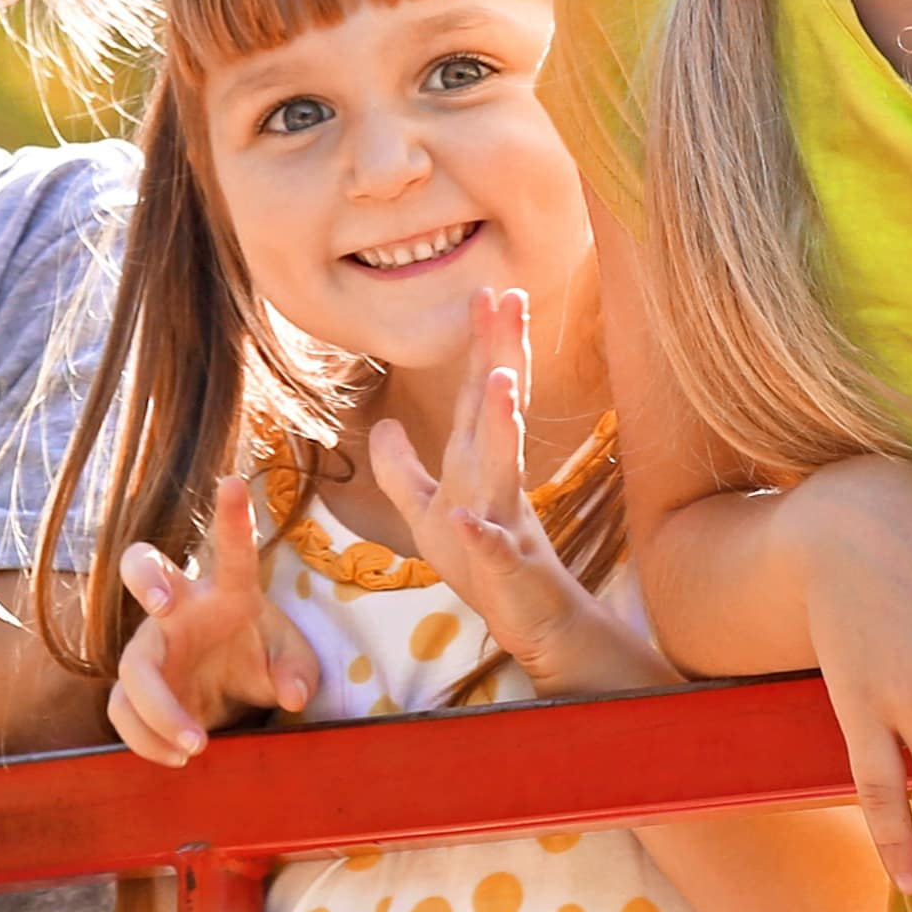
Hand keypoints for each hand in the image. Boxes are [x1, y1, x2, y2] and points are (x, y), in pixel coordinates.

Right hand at [110, 444, 316, 766]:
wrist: (227, 691)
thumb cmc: (259, 657)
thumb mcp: (292, 662)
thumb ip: (298, 670)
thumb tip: (292, 695)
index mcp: (228, 592)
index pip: (232, 552)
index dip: (231, 518)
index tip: (232, 481)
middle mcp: (180, 609)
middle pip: (144, 570)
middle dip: (147, 577)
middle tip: (162, 601)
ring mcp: (150, 646)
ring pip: (130, 666)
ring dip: (158, 709)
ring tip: (197, 744)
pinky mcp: (133, 687)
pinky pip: (121, 710)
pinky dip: (146, 739)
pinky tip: (178, 756)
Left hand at [370, 290, 672, 704]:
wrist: (531, 619)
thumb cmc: (482, 564)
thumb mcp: (427, 512)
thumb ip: (402, 469)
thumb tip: (380, 426)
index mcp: (477, 463)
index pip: (479, 393)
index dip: (482, 344)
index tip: (487, 292)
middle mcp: (495, 481)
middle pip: (497, 409)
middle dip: (502, 354)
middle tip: (511, 297)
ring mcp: (504, 521)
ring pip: (502, 467)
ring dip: (502, 425)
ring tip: (501, 381)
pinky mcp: (504, 567)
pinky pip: (489, 549)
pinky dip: (478, 535)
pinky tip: (464, 519)